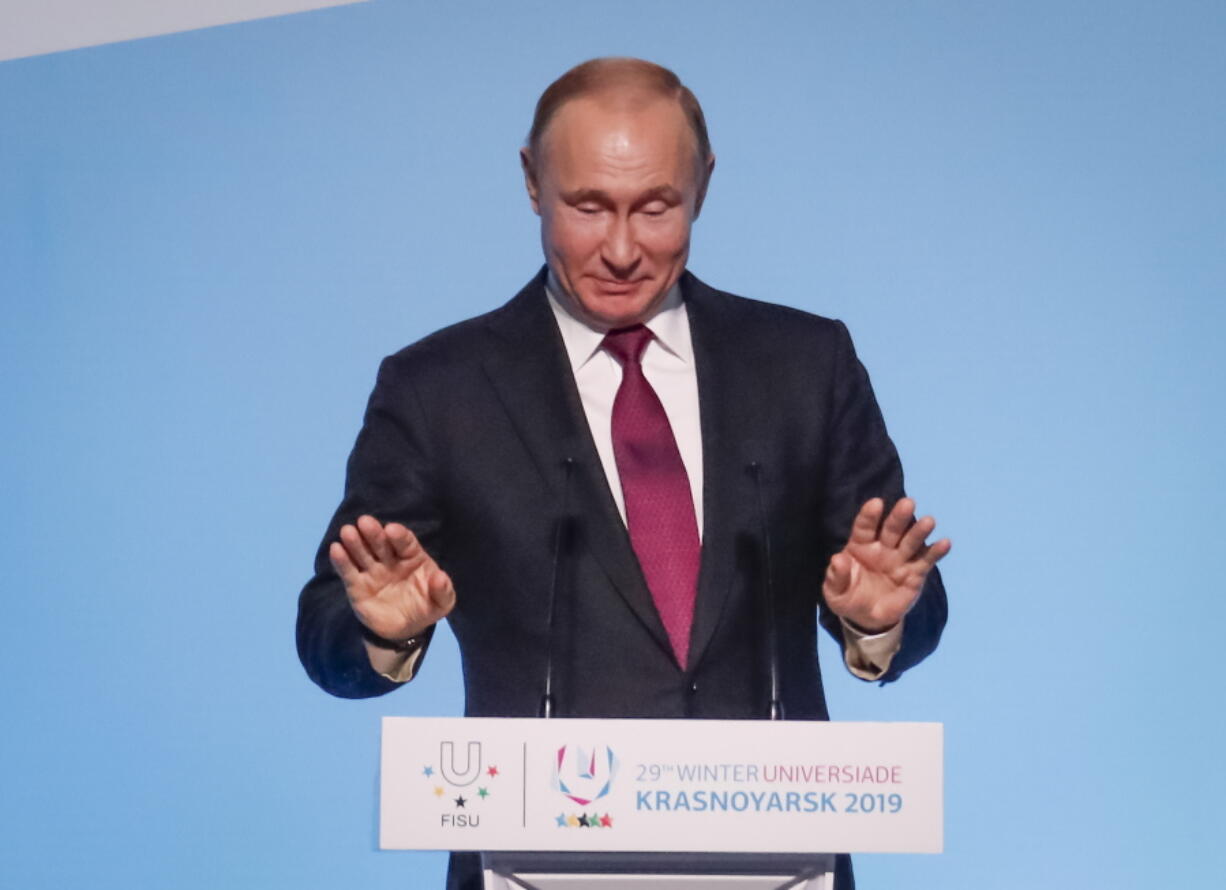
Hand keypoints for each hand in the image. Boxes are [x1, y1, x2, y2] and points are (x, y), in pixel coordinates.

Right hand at [329, 515, 455, 642]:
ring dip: (355, 542)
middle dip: (373, 533)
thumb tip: (440, 577)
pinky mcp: (357, 586)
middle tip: (364, 522)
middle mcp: (391, 560)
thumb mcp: (442, 603)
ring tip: (347, 532)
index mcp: (413, 557)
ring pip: (362, 554)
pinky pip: (348, 572)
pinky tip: (336, 549)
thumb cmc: (426, 607)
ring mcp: (373, 571)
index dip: (399, 535)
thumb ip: (443, 591)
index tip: (391, 530)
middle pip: (381, 543)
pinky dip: (341, 561)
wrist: (405, 629)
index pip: (406, 542)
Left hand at [823, 497, 950, 632]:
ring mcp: (900, 559)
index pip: (865, 527)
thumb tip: (838, 559)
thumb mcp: (835, 592)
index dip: (870, 515)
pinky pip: (926, 561)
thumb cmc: (848, 598)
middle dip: (899, 517)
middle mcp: (882, 548)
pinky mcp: (916, 574)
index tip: (876, 503)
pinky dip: (936, 552)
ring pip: (911, 541)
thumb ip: (836, 576)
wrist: (867, 618)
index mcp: (860, 546)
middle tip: (908, 503)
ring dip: (919, 531)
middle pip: (891, 529)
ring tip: (928, 521)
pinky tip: (945, 543)